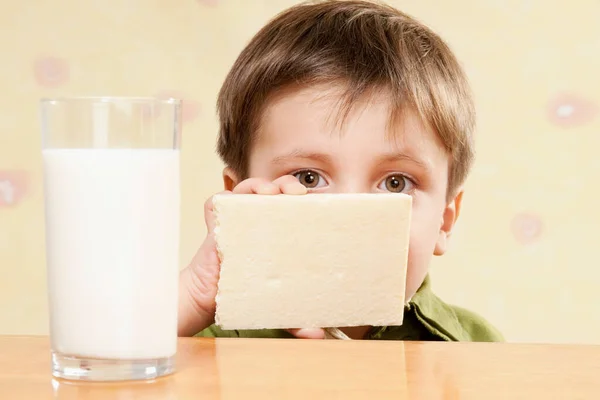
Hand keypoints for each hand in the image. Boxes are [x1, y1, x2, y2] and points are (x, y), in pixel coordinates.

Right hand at [177, 176, 324, 338]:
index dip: (304, 199)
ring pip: (248, 190)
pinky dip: (224, 196)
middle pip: (273, 191)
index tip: (318, 201)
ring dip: (259, 184)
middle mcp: (257, 224)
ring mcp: (236, 222)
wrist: (209, 303)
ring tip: (271, 192)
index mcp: (277, 235)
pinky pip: (216, 202)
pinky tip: (235, 200)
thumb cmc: (243, 297)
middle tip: (297, 193)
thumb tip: (317, 334)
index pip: (292, 207)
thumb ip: (297, 320)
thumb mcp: (276, 307)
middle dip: (286, 184)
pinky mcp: (215, 226)